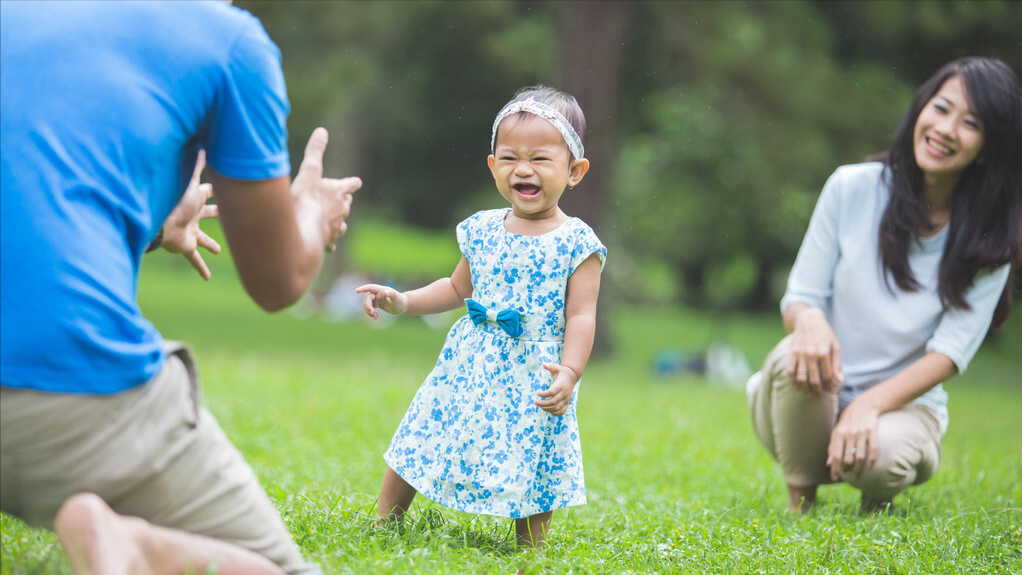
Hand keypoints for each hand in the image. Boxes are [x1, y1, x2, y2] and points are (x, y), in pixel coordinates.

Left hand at [161, 151, 220, 279]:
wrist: (158, 221)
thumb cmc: (173, 198)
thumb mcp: (190, 179)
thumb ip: (197, 162)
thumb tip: (205, 142)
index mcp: (194, 197)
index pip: (207, 190)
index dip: (216, 187)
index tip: (225, 184)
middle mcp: (192, 214)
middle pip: (208, 213)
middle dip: (216, 213)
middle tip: (225, 214)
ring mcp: (189, 231)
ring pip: (203, 239)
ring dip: (210, 244)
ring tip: (218, 250)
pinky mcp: (185, 245)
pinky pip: (194, 259)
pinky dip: (200, 268)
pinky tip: (207, 279)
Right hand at [291, 127, 361, 251]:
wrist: (303, 233)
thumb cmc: (305, 201)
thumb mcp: (308, 171)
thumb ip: (315, 151)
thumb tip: (322, 131)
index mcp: (338, 192)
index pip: (351, 184)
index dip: (352, 183)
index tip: (356, 182)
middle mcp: (341, 210)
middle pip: (347, 204)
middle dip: (343, 201)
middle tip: (340, 200)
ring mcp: (336, 228)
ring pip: (342, 224)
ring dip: (338, 221)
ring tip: (333, 222)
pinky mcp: (328, 242)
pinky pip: (331, 241)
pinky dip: (328, 240)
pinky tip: (325, 242)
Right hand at [355, 284, 407, 318]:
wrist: (403, 306)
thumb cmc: (400, 301)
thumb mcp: (396, 298)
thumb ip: (390, 294)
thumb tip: (384, 292)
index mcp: (382, 289)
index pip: (371, 288)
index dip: (363, 289)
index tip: (356, 291)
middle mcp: (378, 293)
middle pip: (368, 298)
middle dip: (368, 305)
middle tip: (372, 312)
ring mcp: (377, 299)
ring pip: (367, 303)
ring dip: (369, 310)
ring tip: (375, 316)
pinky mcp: (377, 304)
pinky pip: (370, 308)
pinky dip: (370, 313)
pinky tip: (376, 317)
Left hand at [535, 364, 578, 415]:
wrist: (571, 377)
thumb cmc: (561, 372)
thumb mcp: (556, 367)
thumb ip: (550, 366)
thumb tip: (544, 364)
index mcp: (561, 385)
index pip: (552, 392)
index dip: (544, 394)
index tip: (538, 393)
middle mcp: (564, 393)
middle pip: (553, 402)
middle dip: (543, 403)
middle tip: (535, 402)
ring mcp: (566, 399)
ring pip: (557, 408)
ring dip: (547, 409)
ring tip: (540, 406)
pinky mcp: (567, 403)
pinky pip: (562, 411)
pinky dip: (554, 413)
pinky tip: (547, 410)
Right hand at [788, 307, 843, 395]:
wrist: (808, 319)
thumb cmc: (825, 333)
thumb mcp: (835, 346)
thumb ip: (837, 364)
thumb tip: (839, 380)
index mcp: (824, 353)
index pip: (827, 376)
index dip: (829, 386)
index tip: (830, 391)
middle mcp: (811, 355)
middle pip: (814, 379)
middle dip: (817, 390)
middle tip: (819, 396)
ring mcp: (800, 354)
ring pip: (801, 377)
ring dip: (804, 388)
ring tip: (808, 394)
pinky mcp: (792, 353)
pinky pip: (790, 370)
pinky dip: (793, 379)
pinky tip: (796, 385)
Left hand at [826, 397, 878, 479]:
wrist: (863, 406)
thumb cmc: (847, 422)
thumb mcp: (836, 432)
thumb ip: (832, 447)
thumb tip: (828, 463)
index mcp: (838, 434)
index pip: (836, 456)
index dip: (835, 468)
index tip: (835, 478)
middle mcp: (849, 434)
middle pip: (847, 458)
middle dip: (846, 469)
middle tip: (847, 475)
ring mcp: (861, 433)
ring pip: (860, 456)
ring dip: (858, 468)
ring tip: (856, 474)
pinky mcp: (872, 431)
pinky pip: (873, 448)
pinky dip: (872, 459)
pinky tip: (869, 466)